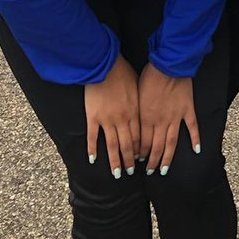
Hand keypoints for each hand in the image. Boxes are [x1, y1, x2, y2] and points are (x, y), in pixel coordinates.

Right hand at [84, 54, 139, 177]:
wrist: (105, 65)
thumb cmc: (123, 72)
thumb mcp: (137, 87)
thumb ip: (140, 102)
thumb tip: (145, 111)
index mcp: (135, 111)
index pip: (139, 136)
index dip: (140, 149)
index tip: (141, 158)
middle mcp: (122, 119)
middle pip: (127, 144)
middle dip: (130, 160)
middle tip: (131, 172)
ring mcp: (107, 120)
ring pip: (112, 145)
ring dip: (115, 161)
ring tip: (116, 174)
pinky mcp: (93, 117)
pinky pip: (93, 137)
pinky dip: (93, 149)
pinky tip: (93, 160)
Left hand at [138, 62, 199, 174]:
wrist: (168, 63)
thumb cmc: (149, 75)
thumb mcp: (136, 95)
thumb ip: (136, 113)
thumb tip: (131, 125)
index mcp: (146, 118)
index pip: (142, 142)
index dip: (140, 153)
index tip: (137, 160)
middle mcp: (160, 121)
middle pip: (156, 147)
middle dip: (152, 161)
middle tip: (150, 171)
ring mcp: (176, 116)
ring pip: (171, 143)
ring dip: (167, 158)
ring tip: (164, 170)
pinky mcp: (188, 109)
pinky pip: (192, 127)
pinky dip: (195, 139)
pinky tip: (196, 150)